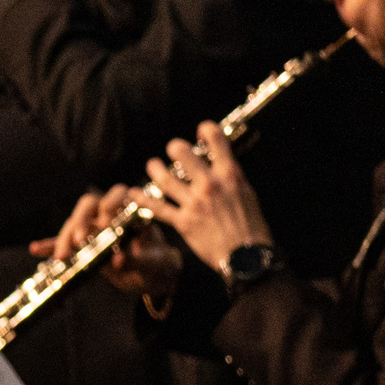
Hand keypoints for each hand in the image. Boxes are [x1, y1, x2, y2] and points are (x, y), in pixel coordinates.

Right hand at [35, 186, 179, 304]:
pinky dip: (50, 246)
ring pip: (73, 224)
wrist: (152, 276)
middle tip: (79, 240)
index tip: (105, 221)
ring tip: (60, 256)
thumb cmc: (156, 262)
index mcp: (129, 210)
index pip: (115, 196)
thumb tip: (120, 258)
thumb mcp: (152, 262)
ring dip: (64, 237)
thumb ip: (137, 259)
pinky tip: (36, 249)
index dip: (108, 205)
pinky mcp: (83, 247)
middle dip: (80, 221)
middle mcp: (109, 215)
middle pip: (88, 206)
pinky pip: (64, 243)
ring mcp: (93, 230)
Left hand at [141, 123, 272, 277]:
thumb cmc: (251, 226)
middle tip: (172, 147)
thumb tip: (223, 166)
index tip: (202, 129)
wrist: (245, 255)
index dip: (207, 130)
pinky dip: (143, 199)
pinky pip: (158, 208)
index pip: (217, 141)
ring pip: (166, 180)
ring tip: (152, 165)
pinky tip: (133, 193)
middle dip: (176, 148)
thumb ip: (231, 178)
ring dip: (155, 169)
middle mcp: (209, 184)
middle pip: (185, 156)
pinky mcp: (182, 222)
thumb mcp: (247, 193)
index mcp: (230, 174)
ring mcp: (194, 203)